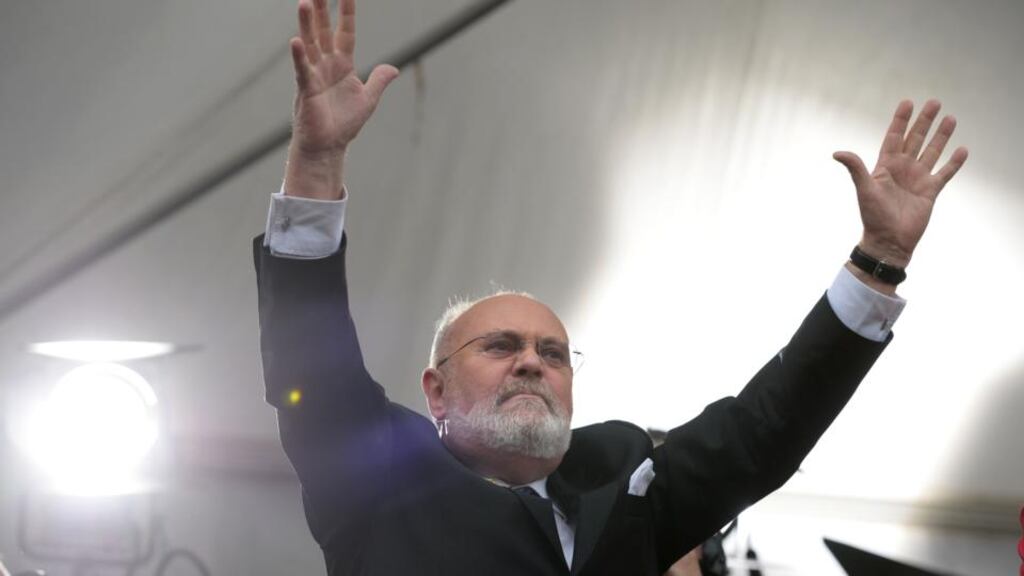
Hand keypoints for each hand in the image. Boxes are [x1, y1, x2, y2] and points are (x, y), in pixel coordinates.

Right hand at [284, 0, 398, 198]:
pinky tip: (296, 41)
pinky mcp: (306, 90)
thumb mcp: (368, 99)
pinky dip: (299, 57)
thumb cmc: (345, 124)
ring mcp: (314, 75)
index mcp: (342, 65)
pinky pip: (302, 70)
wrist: (329, 146)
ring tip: (305, 3)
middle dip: (322, 10)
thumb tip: (394, 68)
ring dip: (307, 25)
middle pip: (324, 31)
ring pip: (311, 45)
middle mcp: (326, 65)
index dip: (347, 14)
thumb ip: (379, 81)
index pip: (346, 33)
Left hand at [833, 100, 967, 267]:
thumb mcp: (864, 189)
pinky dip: (954, 163)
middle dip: (924, 121)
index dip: (901, 120)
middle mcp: (903, 169)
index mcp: (886, 166)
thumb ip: (855, 169)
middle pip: (916, 139)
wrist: (889, 240)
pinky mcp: (930, 191)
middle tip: (935, 102)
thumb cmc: (873, 216)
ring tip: (951, 118)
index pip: (894, 136)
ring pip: (932, 152)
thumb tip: (837, 153)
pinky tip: (962, 150)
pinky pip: (945, 173)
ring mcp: (917, 179)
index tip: (908, 102)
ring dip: (941, 136)